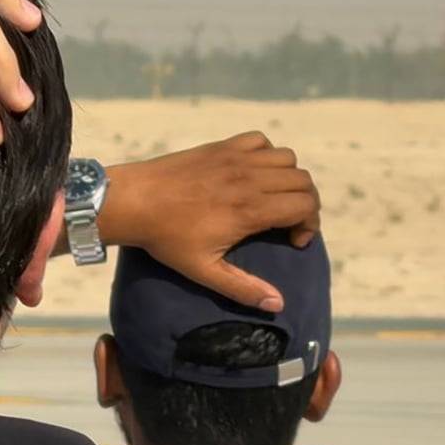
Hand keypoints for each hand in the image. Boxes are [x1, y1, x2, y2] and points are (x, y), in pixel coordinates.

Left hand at [98, 132, 320, 312]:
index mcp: (250, 210)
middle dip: (306, 204)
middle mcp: (250, 178)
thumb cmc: (167, 239)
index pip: (305, 205)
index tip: (293, 241)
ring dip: (289, 179)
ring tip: (274, 199)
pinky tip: (254, 173)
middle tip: (289, 223)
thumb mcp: (204, 270)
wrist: (134, 200)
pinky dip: (267, 154)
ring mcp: (236, 158)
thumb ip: (242, 288)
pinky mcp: (222, 146)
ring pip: (287, 158)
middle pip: (303, 181)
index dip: (310, 225)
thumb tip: (277, 304)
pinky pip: (261, 141)